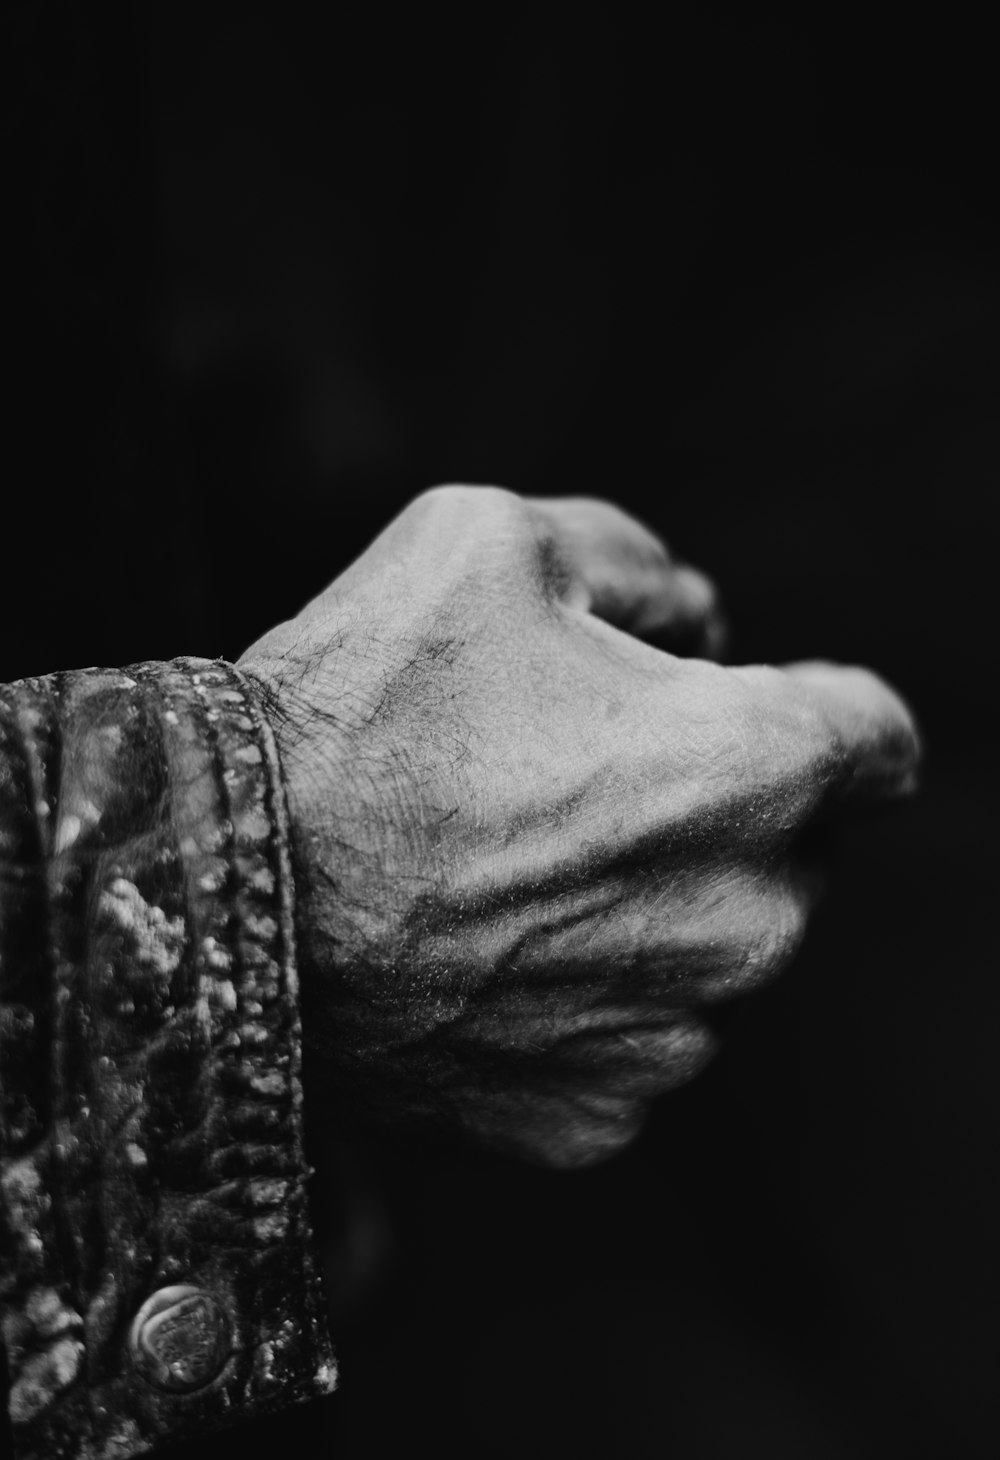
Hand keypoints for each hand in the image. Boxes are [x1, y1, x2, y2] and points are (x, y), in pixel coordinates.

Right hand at [239, 486, 919, 1166]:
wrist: (217, 891)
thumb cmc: (356, 704)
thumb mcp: (494, 536)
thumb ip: (640, 563)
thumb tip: (702, 624)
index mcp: (754, 767)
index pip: (880, 737)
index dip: (824, 708)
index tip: (760, 707)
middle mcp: (749, 919)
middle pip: (793, 849)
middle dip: (714, 804)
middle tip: (574, 778)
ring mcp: (673, 1036)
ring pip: (707, 951)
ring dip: (646, 906)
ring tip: (508, 871)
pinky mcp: (594, 1117)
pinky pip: (626, 1039)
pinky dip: (578, 998)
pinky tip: (479, 959)